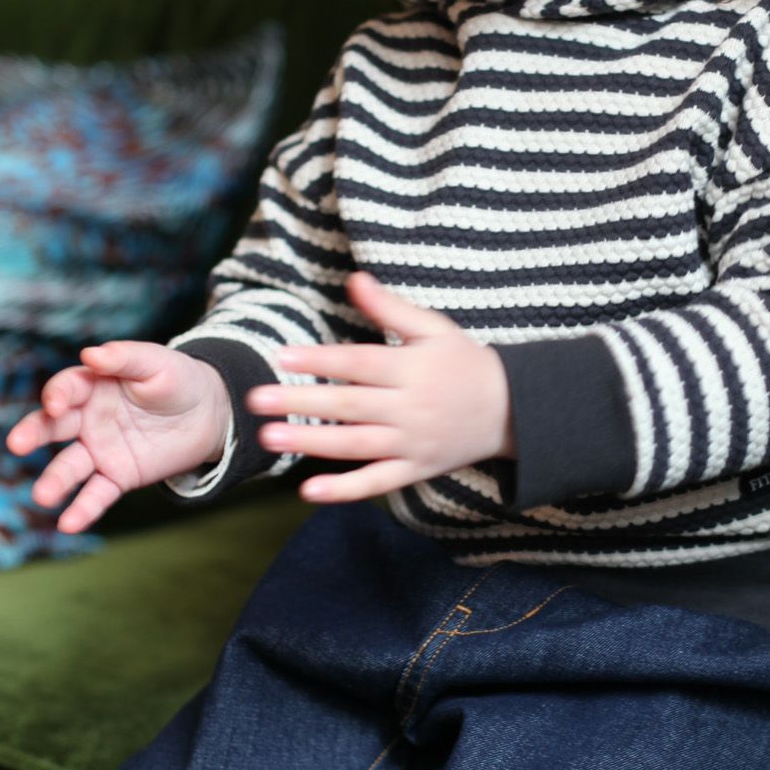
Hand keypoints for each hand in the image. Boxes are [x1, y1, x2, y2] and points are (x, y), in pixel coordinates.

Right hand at [6, 342, 230, 532]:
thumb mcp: (156, 363)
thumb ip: (124, 358)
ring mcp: (100, 450)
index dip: (58, 394)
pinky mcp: (117, 476)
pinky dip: (83, 510)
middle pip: (54, 427)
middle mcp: (88, 419)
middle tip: (17, 444)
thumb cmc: (177, 379)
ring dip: (55, 480)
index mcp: (94, 385)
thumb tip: (90, 354)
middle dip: (34, 433)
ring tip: (43, 495)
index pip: (67, 388)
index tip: (55, 404)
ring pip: (71, 466)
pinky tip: (69, 524)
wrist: (207, 413)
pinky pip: (97, 494)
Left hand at [247, 271, 514, 503]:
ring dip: (311, 443)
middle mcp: (410, 408)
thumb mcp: (434, 328)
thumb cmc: (465, 362)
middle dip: (301, 403)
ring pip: (356, 445)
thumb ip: (391, 308)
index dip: (321, 359)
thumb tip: (354, 278)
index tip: (283, 356)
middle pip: (350, 405)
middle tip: (257, 399)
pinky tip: (308, 491)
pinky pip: (377, 483)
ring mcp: (412, 443)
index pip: (360, 363)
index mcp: (412, 368)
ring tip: (269, 437)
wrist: (512, 410)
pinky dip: (344, 490)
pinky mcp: (415, 470)